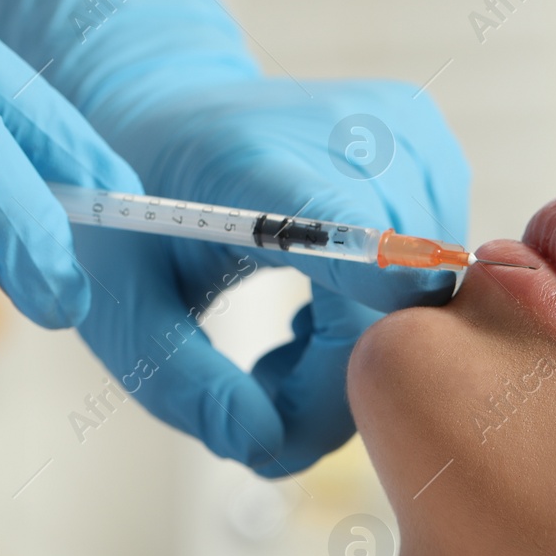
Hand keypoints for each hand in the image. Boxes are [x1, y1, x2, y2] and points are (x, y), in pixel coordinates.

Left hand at [0, 0, 470, 474]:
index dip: (343, 364)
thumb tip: (261, 449)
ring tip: (286, 344)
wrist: (164, 106)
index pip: (365, 262)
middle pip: (394, 309)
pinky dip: (382, 313)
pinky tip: (322, 305)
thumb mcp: (118, 299)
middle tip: (262, 397)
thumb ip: (181, 381)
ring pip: (424, 304)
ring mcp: (409, 136)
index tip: (282, 428)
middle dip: (334, 383)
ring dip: (358, 352)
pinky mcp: (437, 150)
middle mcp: (359, 131)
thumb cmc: (137, 206)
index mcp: (263, 156)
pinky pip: (435, 276)